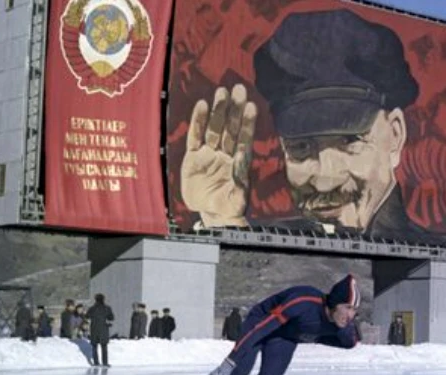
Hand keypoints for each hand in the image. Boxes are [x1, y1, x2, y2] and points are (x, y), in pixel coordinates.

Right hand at [181, 84, 257, 227]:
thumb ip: (239, 178)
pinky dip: (199, 121)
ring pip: (215, 128)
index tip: (251, 105)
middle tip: (238, 89)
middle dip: (234, 109)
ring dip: (219, 110)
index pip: (244, 138)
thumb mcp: (237, 197)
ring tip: (222, 91)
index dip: (247, 122)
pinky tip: (202, 105)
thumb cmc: (229, 207)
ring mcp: (210, 154)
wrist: (212, 215)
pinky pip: (196, 136)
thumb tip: (241, 155)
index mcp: (239, 162)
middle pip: (230, 128)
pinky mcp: (194, 157)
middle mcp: (226, 154)